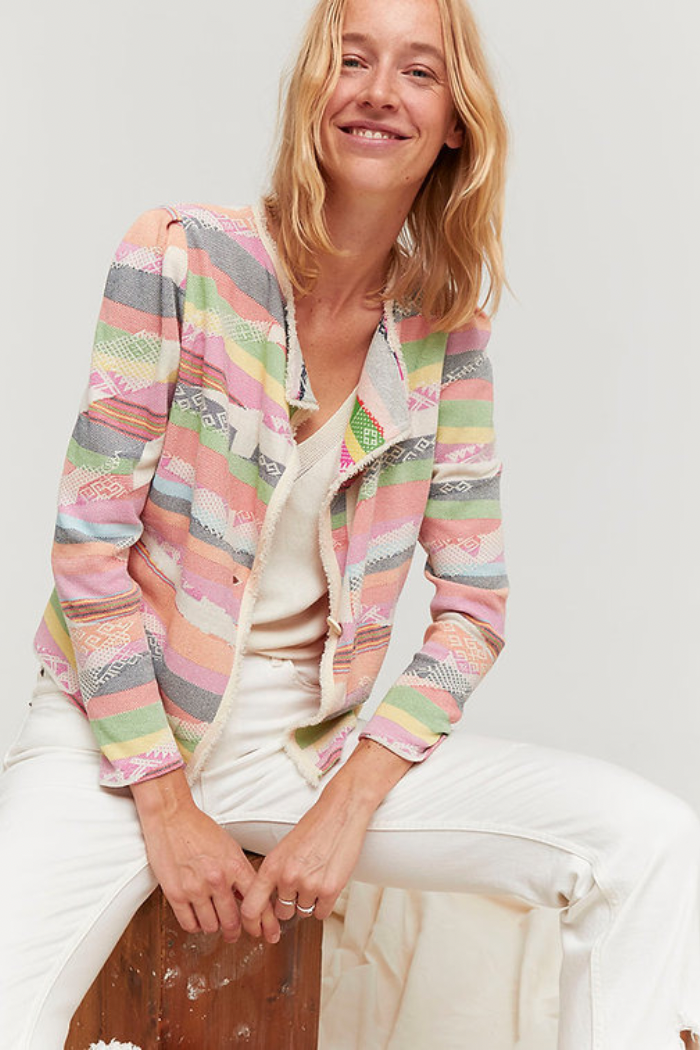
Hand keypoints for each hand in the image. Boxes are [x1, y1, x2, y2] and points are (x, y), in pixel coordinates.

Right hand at [131, 772, 280, 944]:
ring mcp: (196, 888)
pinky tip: (197, 920)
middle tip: (235, 934)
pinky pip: (189, 924)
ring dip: (214, 928)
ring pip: (211, 926)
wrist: (172, 817)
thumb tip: (247, 895)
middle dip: (236, 931)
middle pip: (233, 921)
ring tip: (214, 922)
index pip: (257, 902)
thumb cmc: (200, 829)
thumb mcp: (230, 847)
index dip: (265, 922)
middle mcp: (217, 879)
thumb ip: (240, 872)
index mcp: (235, 866)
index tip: (268, 932)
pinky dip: (195, 927)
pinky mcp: (175, 894)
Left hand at [239, 780, 374, 936]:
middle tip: (300, 886)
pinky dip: (324, 904)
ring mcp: (309, 885)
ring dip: (309, 901)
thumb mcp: (284, 848)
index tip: (256, 928)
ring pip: (303, 912)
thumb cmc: (315, 827)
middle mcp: (287, 878)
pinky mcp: (330, 890)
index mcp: (272, 866)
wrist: (341, 812)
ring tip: (316, 876)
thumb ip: (274, 874)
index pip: (250, 907)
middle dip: (290, 904)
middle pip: (282, 912)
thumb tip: (267, 898)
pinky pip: (321, 913)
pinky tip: (326, 883)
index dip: (251, 923)